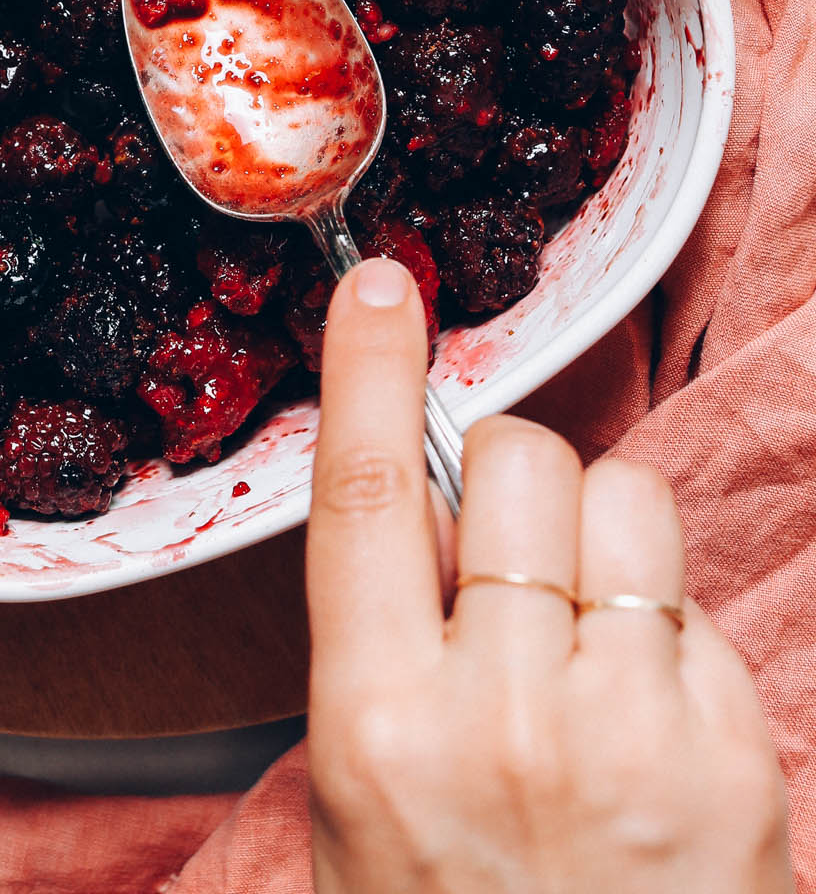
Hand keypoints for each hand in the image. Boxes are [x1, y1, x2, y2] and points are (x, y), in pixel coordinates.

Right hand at [305, 258, 791, 892]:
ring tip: (588, 635)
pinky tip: (650, 726)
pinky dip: (670, 635)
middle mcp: (502, 716)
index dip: (369, 371)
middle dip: (513, 478)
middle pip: (513, 466)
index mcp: (378, 729)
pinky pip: (694, 605)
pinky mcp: (732, 756)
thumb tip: (425, 511)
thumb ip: (384, 658)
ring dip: (600, 536)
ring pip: (621, 504)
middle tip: (510, 555)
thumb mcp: (364, 814)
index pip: (364, 499)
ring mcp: (628, 732)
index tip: (381, 282)